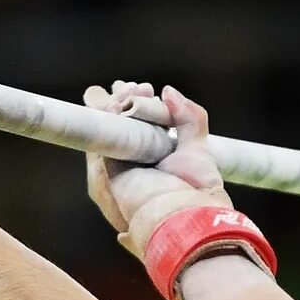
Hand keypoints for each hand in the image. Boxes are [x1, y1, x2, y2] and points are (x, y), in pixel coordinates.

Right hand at [83, 82, 230, 257]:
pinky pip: (102, 141)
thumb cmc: (195, 189)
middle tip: (127, 85)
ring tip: (127, 89)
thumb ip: (189, 117)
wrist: (183, 214)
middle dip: (119, 101)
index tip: (145, 88)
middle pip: (120, 126)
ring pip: (110, 130)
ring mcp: (121, 169)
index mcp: (157, 160)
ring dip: (114, 105)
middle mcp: (137, 165)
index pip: (140, 128)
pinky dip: (107, 119)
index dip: (137, 106)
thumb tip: (168, 91)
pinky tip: (118, 102)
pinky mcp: (108, 174)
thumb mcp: (197, 146)